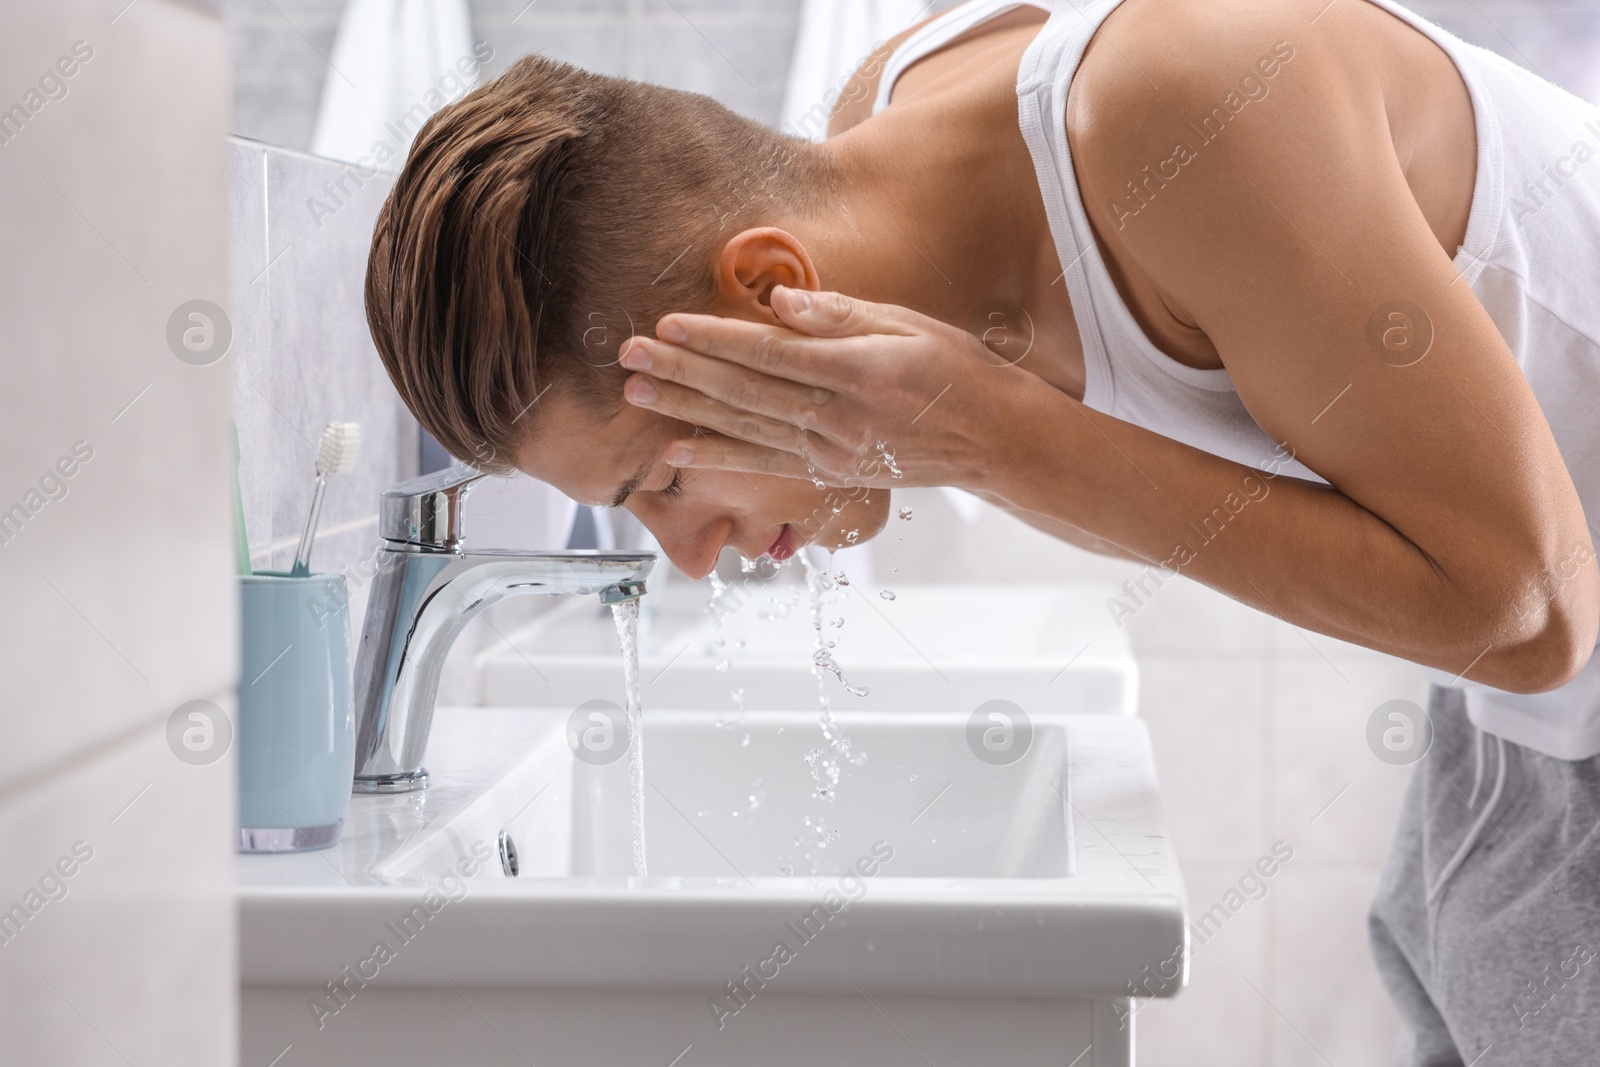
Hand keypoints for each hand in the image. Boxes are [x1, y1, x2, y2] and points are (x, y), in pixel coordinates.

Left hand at [616, 287, 1036, 489]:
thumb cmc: (955, 370)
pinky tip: (677, 450)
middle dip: (683, 371)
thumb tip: (782, 300)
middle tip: (629, 355)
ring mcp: (833, 451)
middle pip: (746, 391)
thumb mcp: (910, 324)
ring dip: (687, 410)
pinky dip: (719, 457)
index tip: (668, 324)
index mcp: (859, 370)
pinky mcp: (831, 473)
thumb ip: (842, 314)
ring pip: (746, 428)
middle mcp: (841, 416)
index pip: (771, 353)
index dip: (716, 339)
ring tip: (638, 393)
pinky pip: (765, 464)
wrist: (995, 439)